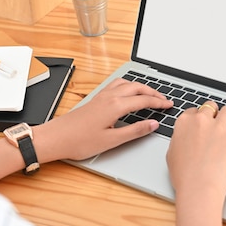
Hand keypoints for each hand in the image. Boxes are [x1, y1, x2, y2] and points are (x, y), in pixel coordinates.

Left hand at [33, 78, 172, 162]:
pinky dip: (128, 86)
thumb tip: (153, 124)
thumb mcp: (112, 140)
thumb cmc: (80, 141)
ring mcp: (101, 96)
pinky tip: (128, 93)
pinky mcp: (95, 99)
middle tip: (164, 100)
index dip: (159, 102)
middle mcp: (109, 97)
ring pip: (126, 83)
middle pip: (137, 88)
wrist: (56, 138)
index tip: (170, 105)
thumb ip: (135, 131)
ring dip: (140, 87)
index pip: (144, 100)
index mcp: (116, 106)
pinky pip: (116, 85)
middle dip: (153, 92)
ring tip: (150, 94)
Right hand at [166, 102, 225, 225]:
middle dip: (213, 114)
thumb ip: (179, 139)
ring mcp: (219, 128)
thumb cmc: (184, 175)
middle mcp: (201, 121)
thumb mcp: (171, 154)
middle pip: (210, 106)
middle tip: (214, 125)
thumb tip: (184, 138)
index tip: (201, 125)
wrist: (198, 187)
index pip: (193, 111)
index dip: (198, 118)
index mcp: (184, 123)